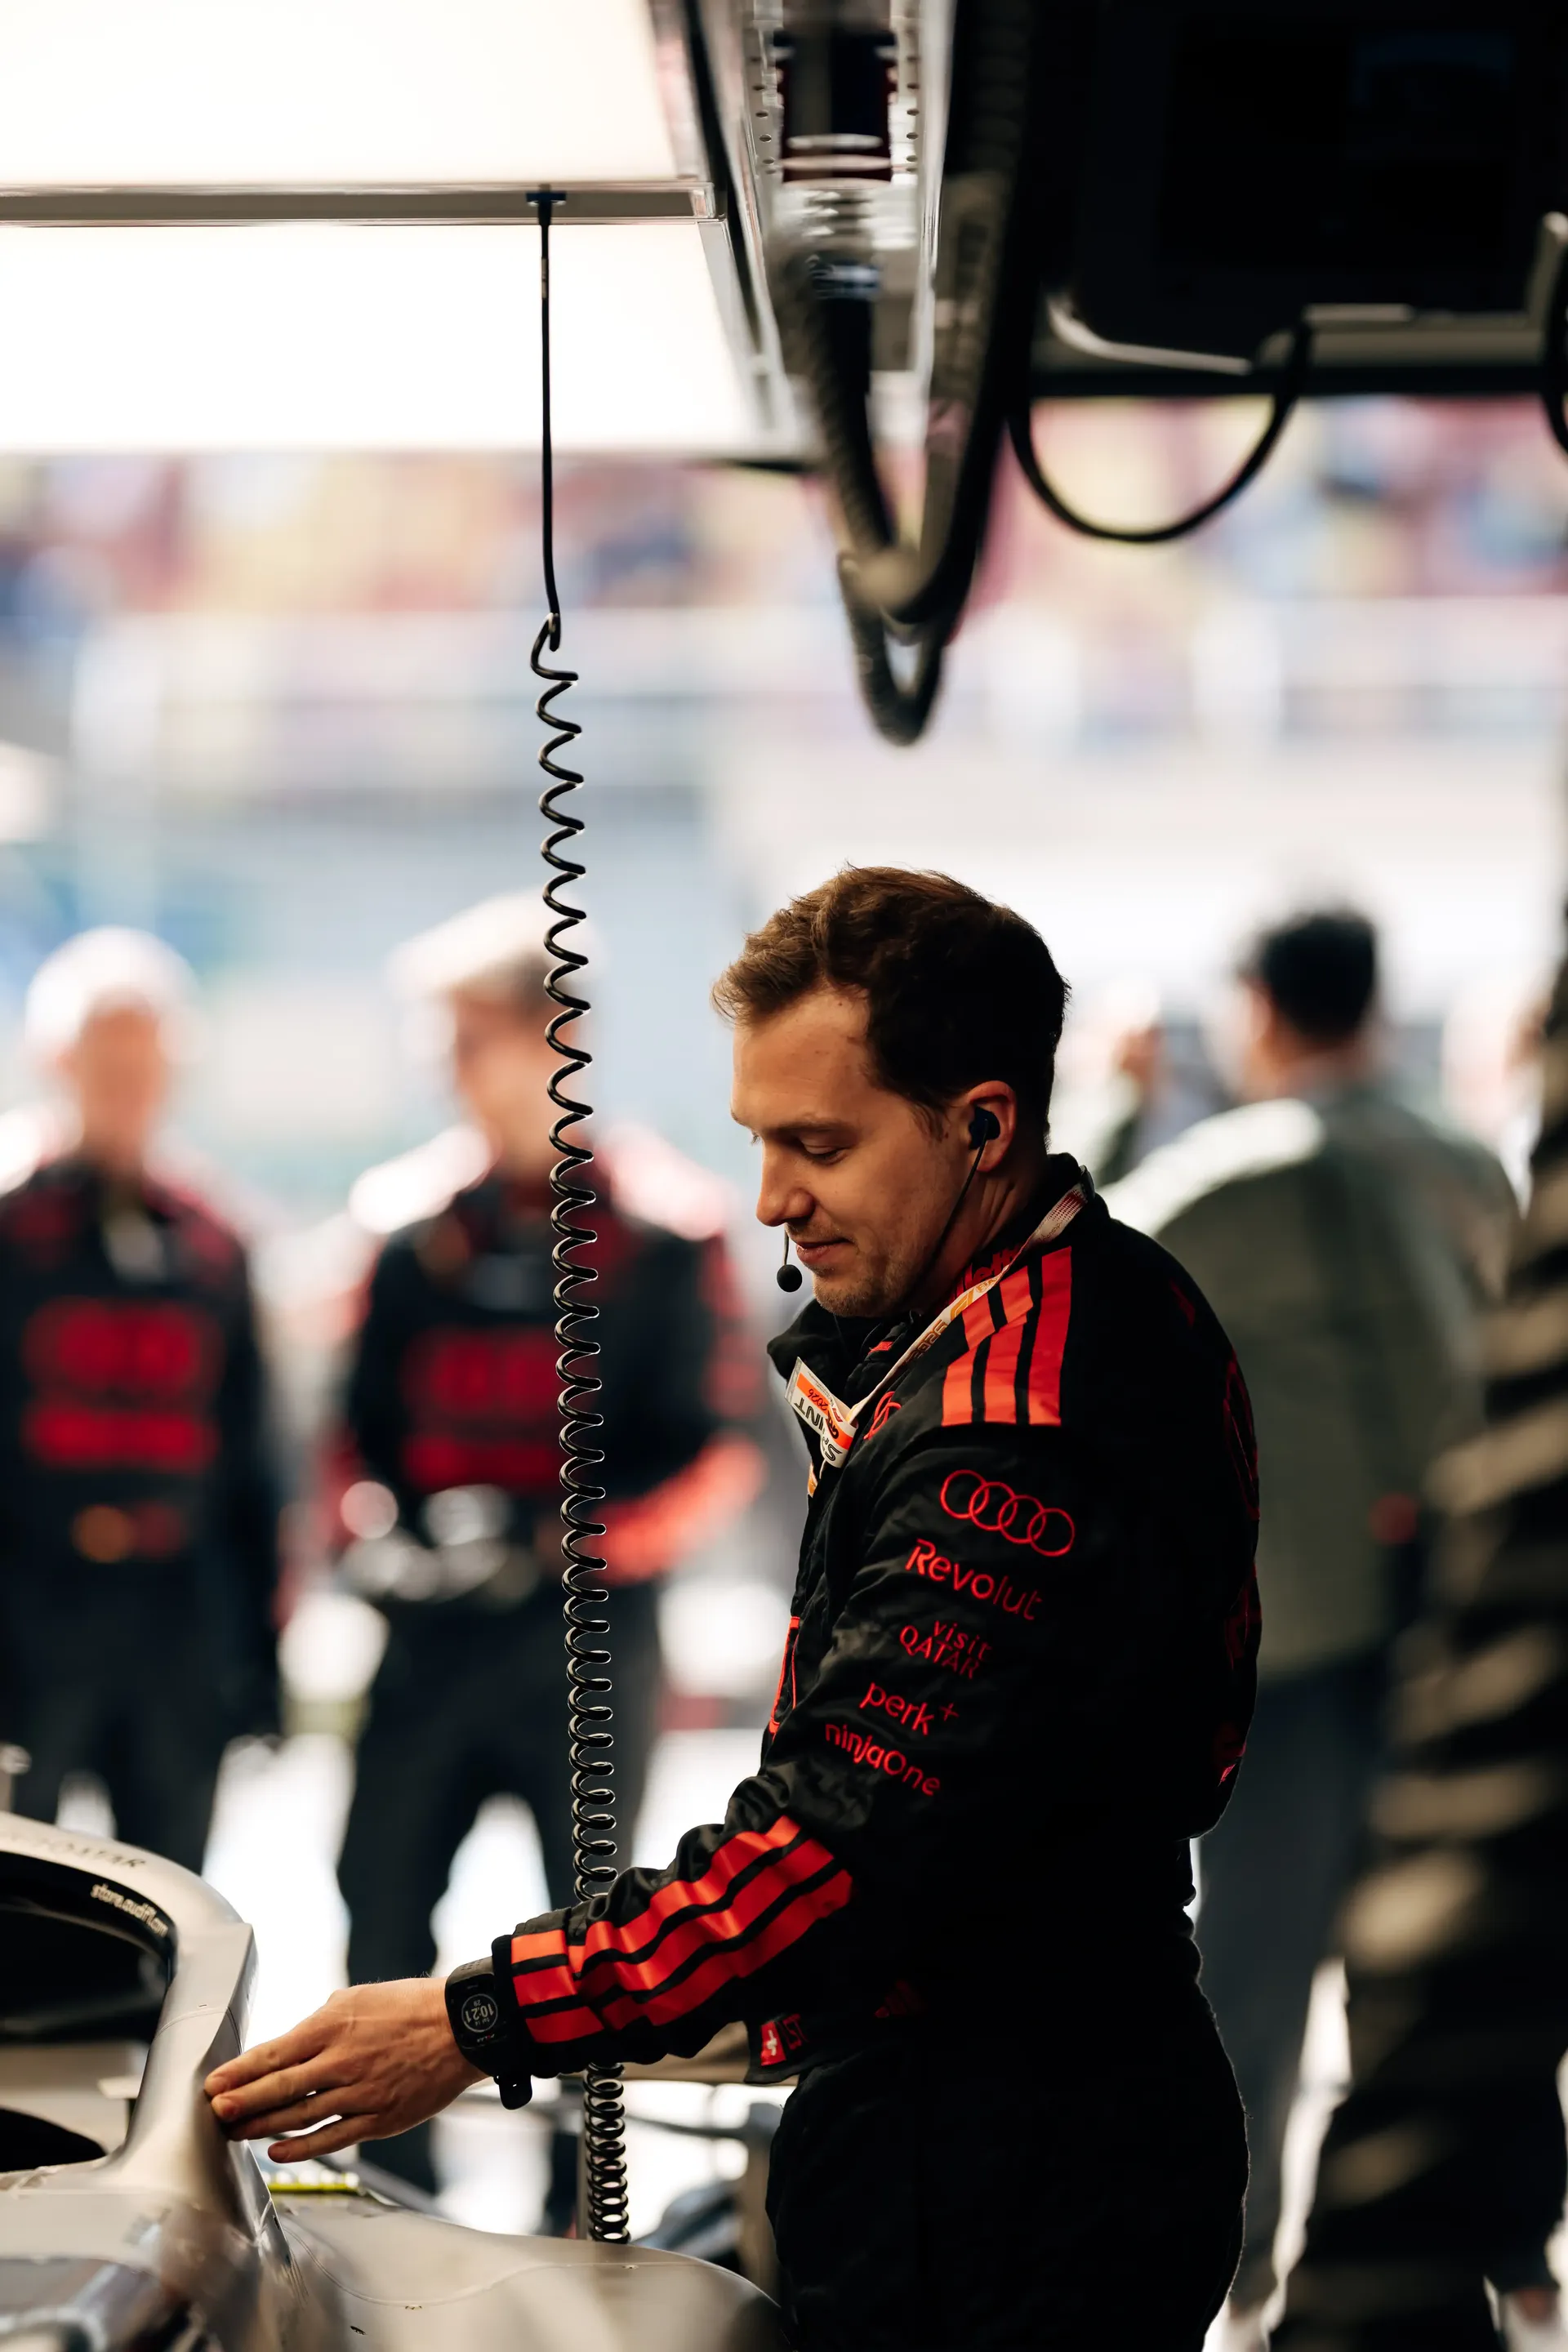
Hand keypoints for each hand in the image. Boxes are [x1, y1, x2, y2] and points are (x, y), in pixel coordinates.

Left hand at [204, 1979, 484, 2161]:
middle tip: (214, 2112)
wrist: (461, 2028)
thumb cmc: (410, 2007)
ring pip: (300, 2117)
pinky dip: (301, 2147)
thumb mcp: (359, 1997)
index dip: (239, 2072)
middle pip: (279, 2089)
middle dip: (241, 2102)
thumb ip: (321, 2023)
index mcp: (334, 2025)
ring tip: (235, 2132)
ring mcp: (360, 2093)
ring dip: (262, 2127)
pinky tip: (276, 2151)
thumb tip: (291, 2046)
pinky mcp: (379, 2118)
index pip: (274, 2053)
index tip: (213, 2083)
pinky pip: (332, 2137)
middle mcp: (342, 2061)